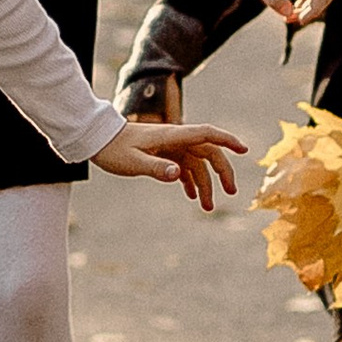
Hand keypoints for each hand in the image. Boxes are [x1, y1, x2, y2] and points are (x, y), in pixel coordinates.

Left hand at [93, 117, 244, 211]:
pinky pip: (183, 166)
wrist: (97, 139)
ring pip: (196, 163)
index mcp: (171, 136)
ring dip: (204, 183)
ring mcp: (169, 147)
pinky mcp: (162, 154)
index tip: (244, 150)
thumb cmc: (113, 149)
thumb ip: (156, 168)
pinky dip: (190, 180)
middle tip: (230, 193)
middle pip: (207, 152)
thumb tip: (179, 175)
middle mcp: (175, 139)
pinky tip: (191, 196)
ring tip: (207, 207)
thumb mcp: (133, 162)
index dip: (227, 140)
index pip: (206, 134)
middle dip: (221, 172)